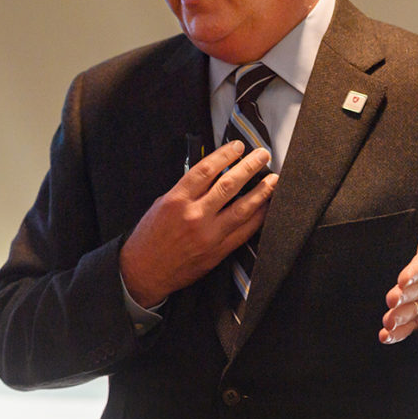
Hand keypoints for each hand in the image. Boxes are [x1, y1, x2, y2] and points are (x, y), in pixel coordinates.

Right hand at [119, 141, 276, 306]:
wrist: (144, 272)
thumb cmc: (149, 237)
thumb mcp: (161, 205)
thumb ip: (185, 191)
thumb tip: (209, 177)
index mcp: (177, 200)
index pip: (206, 170)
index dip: (225, 155)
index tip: (238, 147)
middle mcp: (194, 215)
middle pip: (229, 184)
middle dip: (249, 166)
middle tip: (262, 155)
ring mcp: (208, 235)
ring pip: (242, 208)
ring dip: (261, 192)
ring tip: (273, 179)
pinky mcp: (218, 251)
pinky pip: (244, 232)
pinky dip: (257, 218)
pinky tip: (266, 207)